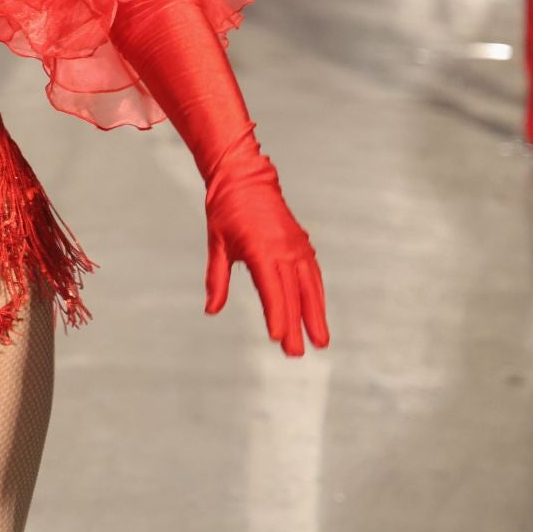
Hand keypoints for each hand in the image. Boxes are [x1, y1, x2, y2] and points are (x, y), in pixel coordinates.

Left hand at [203, 147, 328, 355]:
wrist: (245, 178)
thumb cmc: (226, 210)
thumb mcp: (216, 243)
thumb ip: (217, 278)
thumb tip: (212, 309)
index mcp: (261, 249)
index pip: (271, 290)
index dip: (276, 315)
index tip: (278, 338)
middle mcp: (284, 250)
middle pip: (292, 294)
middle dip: (295, 326)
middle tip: (297, 354)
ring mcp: (297, 247)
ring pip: (310, 287)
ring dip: (315, 314)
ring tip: (321, 341)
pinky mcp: (303, 244)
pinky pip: (313, 274)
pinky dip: (317, 295)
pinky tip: (318, 311)